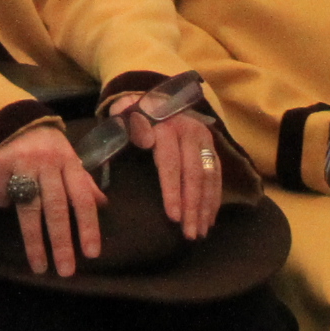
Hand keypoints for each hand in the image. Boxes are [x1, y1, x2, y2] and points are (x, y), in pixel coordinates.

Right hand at [0, 124, 106, 278]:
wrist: (18, 118)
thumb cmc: (49, 144)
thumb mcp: (70, 158)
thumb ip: (84, 181)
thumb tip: (104, 204)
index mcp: (70, 163)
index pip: (82, 199)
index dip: (88, 226)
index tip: (91, 254)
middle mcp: (49, 164)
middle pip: (56, 208)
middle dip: (62, 242)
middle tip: (66, 271)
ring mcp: (24, 163)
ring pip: (30, 208)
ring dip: (35, 240)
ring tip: (40, 266)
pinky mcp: (1, 161)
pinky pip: (2, 189)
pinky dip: (2, 199)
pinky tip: (4, 206)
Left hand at [110, 96, 222, 241]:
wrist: (155, 95)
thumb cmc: (132, 114)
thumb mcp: (122, 117)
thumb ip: (117, 130)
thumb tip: (112, 142)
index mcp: (164, 126)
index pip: (170, 164)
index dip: (172, 191)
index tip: (172, 217)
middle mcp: (188, 131)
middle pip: (193, 174)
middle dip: (192, 207)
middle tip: (189, 234)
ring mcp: (203, 138)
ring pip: (208, 177)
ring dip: (205, 207)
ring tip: (199, 233)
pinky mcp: (211, 145)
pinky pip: (217, 175)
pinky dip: (214, 198)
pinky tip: (209, 220)